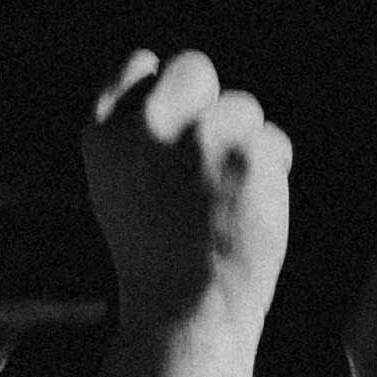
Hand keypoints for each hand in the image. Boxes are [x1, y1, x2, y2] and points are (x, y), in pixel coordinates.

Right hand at [80, 47, 291, 323]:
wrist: (184, 310)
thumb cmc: (155, 253)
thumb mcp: (118, 184)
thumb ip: (137, 132)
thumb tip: (177, 83)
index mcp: (104, 133)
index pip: (140, 66)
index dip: (165, 92)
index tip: (174, 129)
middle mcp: (148, 125)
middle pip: (194, 68)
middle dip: (210, 104)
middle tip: (209, 158)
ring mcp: (200, 135)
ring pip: (241, 109)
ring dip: (244, 145)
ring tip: (225, 199)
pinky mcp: (250, 152)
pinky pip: (273, 142)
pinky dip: (271, 172)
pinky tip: (249, 209)